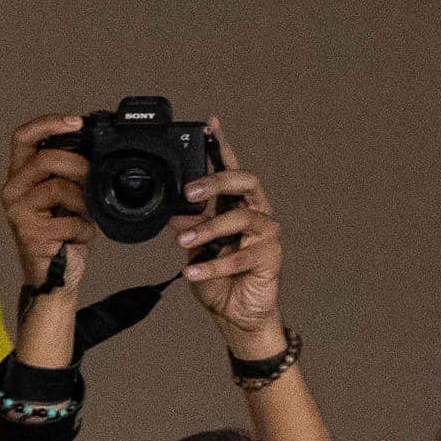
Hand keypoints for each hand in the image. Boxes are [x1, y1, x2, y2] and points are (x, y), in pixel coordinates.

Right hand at [1, 114, 95, 294]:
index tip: (77, 122)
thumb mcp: (67, 196)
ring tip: (85, 215)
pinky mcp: (30, 234)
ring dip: (83, 201)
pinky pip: (68, 220)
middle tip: (93, 177)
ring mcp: (18, 213)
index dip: (49, 123)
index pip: (24, 136)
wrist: (55, 279)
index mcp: (20, 176)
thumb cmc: (61, 236)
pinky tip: (78, 237)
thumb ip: (70, 172)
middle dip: (78, 164)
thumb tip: (95, 149)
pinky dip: (83, 229)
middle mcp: (13, 191)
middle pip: (45, 158)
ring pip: (58, 188)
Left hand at [169, 120, 282, 349]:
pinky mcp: (270, 256)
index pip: (230, 169)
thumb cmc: (219, 281)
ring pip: (240, 218)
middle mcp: (255, 213)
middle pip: (244, 181)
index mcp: (237, 205)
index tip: (209, 124)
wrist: (235, 315)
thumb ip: (187, 228)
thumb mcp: (195, 251)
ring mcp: (265, 233)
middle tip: (190, 192)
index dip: (222, 146)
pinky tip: (192, 273)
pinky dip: (213, 265)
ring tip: (184, 242)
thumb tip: (170, 211)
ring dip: (208, 229)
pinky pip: (240, 256)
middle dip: (216, 181)